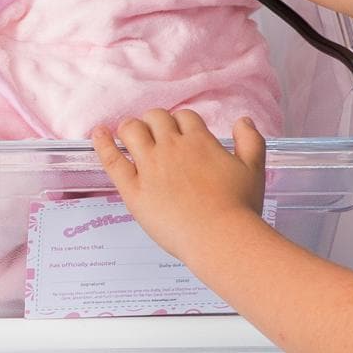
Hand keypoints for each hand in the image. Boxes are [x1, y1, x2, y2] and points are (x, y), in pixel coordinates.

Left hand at [92, 109, 265, 263]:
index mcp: (200, 141)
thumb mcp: (253, 168)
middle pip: (156, 118)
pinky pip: (112, 160)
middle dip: (156, 123)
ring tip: (132, 137)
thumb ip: (250, 140)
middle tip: (157, 137)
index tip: (182, 134)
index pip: (184, 116)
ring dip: (132, 128)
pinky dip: (103, 143)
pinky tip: (99, 134)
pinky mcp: (133, 189)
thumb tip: (244, 120)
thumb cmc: (239, 206)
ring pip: (132, 130)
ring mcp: (150, 166)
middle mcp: (172, 147)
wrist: (219, 236)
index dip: (182, 123)